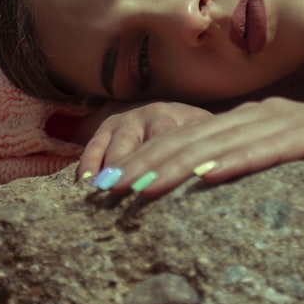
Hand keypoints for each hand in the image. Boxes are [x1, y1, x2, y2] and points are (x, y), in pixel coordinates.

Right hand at [77, 101, 213, 180]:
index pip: (170, 139)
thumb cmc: (197, 135)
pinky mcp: (107, 128)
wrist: (170, 112)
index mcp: (180, 119)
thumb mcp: (209, 139)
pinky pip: (93, 147)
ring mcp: (127, 121)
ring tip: (101, 191)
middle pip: (139, 142)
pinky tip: (84, 185)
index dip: (162, 162)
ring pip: (114, 145)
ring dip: (108, 168)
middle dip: (129, 167)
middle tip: (121, 191)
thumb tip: (220, 175)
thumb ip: (213, 154)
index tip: (155, 185)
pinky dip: (88, 165)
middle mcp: (152, 115)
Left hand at [94, 97, 303, 196]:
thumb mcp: (284, 161)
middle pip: (192, 137)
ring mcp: (286, 121)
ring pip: (219, 142)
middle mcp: (260, 114)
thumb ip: (247, 164)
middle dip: (146, 161)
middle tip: (105, 185)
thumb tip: (201, 185)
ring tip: (138, 185)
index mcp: (249, 120)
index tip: (108, 179)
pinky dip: (234, 162)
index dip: (146, 155)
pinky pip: (266, 150)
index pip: (187, 137)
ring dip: (176, 164)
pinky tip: (206, 176)